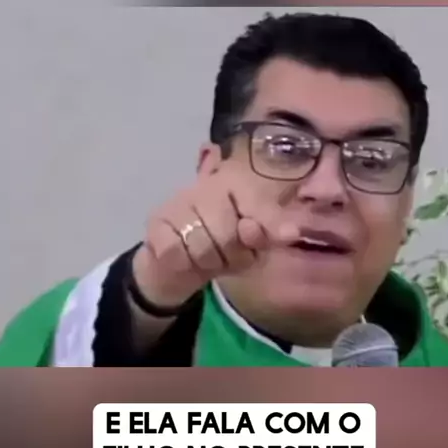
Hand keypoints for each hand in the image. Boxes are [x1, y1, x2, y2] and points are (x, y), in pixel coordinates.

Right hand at [132, 165, 299, 309]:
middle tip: (228, 258)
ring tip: (207, 260)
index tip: (286, 237)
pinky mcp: (156, 221)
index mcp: (234, 182)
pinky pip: (176, 253)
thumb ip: (268, 233)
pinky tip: (184, 259)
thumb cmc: (221, 247)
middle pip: (229, 234)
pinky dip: (184, 264)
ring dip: (208, 265)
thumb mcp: (252, 243)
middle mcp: (205, 186)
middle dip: (232, 256)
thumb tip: (291, 232)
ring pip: (202, 248)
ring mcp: (177, 202)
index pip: (255, 201)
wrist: (176, 262)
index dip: (268, 224)